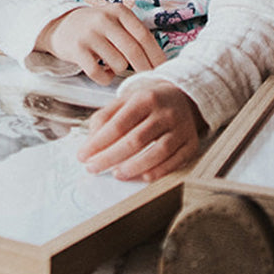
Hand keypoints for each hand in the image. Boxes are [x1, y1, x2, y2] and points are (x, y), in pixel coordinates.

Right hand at [36, 3, 166, 84]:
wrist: (60, 25)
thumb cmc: (96, 27)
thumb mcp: (115, 20)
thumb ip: (134, 34)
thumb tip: (161, 61)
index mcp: (118, 11)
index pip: (144, 36)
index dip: (156, 55)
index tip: (164, 69)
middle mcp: (104, 20)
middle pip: (133, 51)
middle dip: (144, 68)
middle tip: (147, 78)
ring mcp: (89, 34)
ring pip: (118, 64)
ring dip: (119, 70)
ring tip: (112, 64)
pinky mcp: (77, 50)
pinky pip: (99, 74)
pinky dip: (105, 78)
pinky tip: (102, 71)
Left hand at [77, 82, 204, 180]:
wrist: (183, 96)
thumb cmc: (147, 102)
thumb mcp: (125, 101)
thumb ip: (105, 117)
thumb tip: (90, 142)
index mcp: (144, 99)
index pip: (118, 125)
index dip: (98, 143)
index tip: (83, 156)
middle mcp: (164, 113)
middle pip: (135, 140)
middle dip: (110, 158)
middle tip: (93, 168)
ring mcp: (181, 129)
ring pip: (157, 153)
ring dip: (134, 167)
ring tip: (116, 174)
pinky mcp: (191, 144)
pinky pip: (175, 162)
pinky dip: (158, 172)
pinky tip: (142, 176)